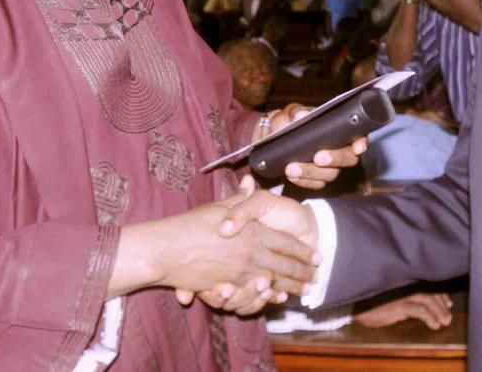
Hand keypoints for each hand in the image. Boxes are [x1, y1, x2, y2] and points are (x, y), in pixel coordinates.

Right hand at [113, 178, 318, 309]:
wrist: (164, 249)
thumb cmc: (190, 224)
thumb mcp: (218, 206)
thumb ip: (239, 200)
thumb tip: (249, 182)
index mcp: (253, 232)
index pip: (285, 243)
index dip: (303, 250)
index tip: (316, 255)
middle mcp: (250, 253)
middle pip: (285, 265)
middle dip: (303, 272)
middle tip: (317, 276)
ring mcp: (239, 273)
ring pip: (274, 282)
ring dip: (291, 287)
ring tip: (304, 290)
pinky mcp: (227, 288)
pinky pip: (255, 295)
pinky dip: (269, 298)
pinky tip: (276, 299)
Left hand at [267, 103, 367, 189]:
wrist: (277, 136)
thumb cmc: (290, 121)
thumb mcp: (292, 113)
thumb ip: (296, 113)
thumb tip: (301, 115)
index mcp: (340, 129)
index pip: (359, 136)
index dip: (362, 143)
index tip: (358, 148)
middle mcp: (340, 149)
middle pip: (349, 159)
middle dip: (335, 159)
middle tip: (318, 158)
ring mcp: (330, 166)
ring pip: (331, 174)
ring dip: (312, 172)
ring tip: (292, 168)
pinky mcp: (318, 178)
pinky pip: (317, 184)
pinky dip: (304, 181)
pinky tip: (292, 176)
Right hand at [354, 292, 453, 329]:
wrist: (355, 305)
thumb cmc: (372, 300)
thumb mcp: (392, 295)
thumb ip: (406, 296)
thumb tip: (423, 306)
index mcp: (406, 280)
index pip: (429, 284)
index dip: (440, 294)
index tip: (448, 303)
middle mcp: (406, 283)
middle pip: (431, 292)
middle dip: (442, 304)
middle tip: (448, 317)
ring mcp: (402, 293)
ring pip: (428, 300)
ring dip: (439, 311)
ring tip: (444, 321)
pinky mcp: (398, 304)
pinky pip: (420, 311)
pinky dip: (429, 317)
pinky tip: (434, 324)